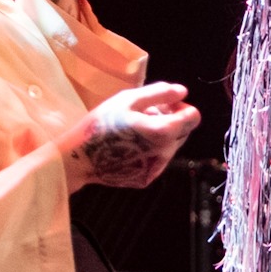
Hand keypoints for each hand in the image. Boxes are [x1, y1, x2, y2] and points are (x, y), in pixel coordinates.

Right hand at [61, 83, 199, 190]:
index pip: (194, 117)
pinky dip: (149, 151)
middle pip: (184, 132)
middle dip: (170, 120)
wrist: (77, 159)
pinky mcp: (145, 179)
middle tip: (143, 115)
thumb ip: (159, 94)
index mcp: (164, 132)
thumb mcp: (128, 100)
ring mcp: (156, 169)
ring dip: (160, 136)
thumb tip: (183, 92)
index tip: (163, 104)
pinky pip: (157, 160)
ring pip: (171, 147)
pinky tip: (128, 146)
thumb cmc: (101, 124)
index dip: (181, 107)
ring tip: (133, 131)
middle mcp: (165, 154)